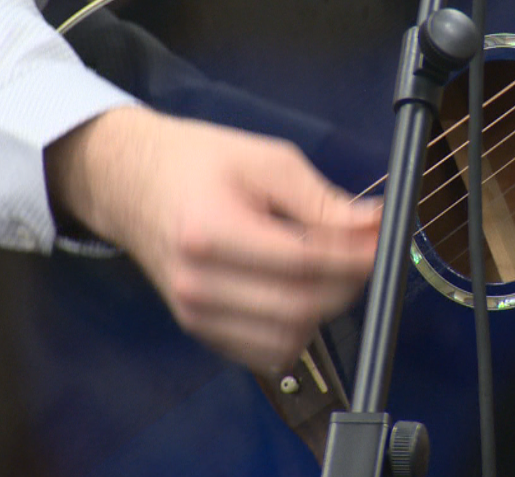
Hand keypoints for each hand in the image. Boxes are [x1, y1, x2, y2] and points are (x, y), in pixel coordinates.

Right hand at [45, 105, 379, 374]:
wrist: (132, 184)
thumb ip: (322, 201)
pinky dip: (296, 329)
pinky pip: (266, 352)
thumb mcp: (267, 161)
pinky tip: (300, 292)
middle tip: (364, 253)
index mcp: (210, 233)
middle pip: (299, 307)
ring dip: (324, 310)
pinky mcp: (200, 331)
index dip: (355, 256)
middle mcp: (198, 284)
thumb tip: (374, 225)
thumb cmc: (198, 164)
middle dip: (347, 283)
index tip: (383, 240)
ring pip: (288, 340)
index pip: (303, 262)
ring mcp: (195, 315)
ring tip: (330, 271)